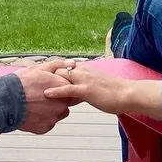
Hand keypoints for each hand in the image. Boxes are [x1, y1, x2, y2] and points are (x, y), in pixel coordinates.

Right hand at [14, 65, 73, 134]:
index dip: (59, 89)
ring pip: (56, 114)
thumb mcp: (40, 68)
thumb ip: (59, 65)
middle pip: (63, 103)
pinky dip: (41, 120)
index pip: (69, 90)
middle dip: (54, 100)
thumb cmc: (21, 83)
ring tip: (34, 105)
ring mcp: (54, 118)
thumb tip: (72, 63)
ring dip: (49, 111)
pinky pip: (47, 124)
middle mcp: (62, 105)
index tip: (48, 88)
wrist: (5, 100)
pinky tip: (31, 113)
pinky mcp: (45, 128)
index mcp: (62, 89)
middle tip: (39, 96)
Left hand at [43, 63, 161, 118]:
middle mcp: (84, 72)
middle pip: (60, 69)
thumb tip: (80, 93)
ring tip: (33, 86)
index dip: (54, 71)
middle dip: (46, 73)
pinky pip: (67, 89)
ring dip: (48, 80)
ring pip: (61, 76)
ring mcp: (84, 80)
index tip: (42, 75)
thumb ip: (88, 87)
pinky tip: (46, 94)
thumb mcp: (99, 86)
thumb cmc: (117, 93)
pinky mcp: (86, 90)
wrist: (129, 94)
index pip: (66, 67)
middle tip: (33, 79)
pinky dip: (56, 91)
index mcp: (86, 70)